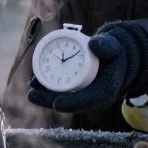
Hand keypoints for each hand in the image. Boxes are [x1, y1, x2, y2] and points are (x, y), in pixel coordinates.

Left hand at [27, 23, 147, 113]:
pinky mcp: (77, 93)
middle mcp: (94, 99)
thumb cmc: (113, 52)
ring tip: (31, 87)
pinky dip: (48, 90)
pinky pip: (61, 95)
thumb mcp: (113, 47)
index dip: (71, 103)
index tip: (56, 103)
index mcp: (105, 91)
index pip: (87, 101)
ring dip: (45, 96)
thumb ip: (106, 45)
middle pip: (70, 103)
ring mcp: (84, 97)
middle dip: (50, 100)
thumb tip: (94, 44)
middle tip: (33, 94)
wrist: (116, 57)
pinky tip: (35, 84)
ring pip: (63, 100)